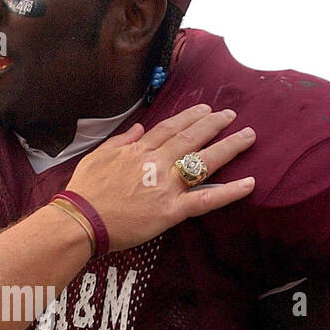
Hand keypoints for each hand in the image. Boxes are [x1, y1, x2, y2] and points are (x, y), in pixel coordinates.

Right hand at [68, 105, 254, 251]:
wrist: (80, 220)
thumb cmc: (84, 191)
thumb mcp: (98, 156)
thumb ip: (121, 140)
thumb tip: (139, 127)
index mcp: (138, 150)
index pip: (170, 127)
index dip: (190, 117)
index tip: (205, 110)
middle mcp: (156, 162)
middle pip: (192, 137)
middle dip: (215, 124)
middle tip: (232, 115)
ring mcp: (166, 185)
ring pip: (204, 161)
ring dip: (229, 146)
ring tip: (248, 136)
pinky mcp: (171, 211)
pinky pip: (205, 200)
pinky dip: (229, 192)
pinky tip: (250, 183)